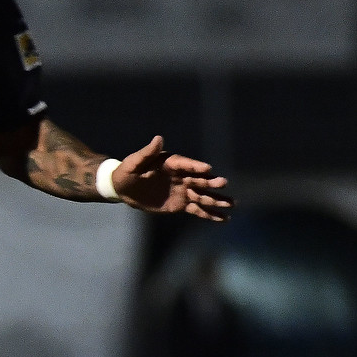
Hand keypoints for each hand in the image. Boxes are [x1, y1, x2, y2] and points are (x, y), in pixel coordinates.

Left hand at [111, 135, 230, 220]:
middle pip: (199, 179)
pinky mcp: (181, 204)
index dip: (196, 166)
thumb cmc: (128, 171)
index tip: (208, 168)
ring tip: (232, 204)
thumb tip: (158, 138)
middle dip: (211, 182)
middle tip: (223, 183)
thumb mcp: (134, 162)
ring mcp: (183, 191)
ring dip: (217, 199)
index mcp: (172, 164)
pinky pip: (198, 209)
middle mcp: (182, 176)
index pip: (187, 164)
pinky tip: (224, 218)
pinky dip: (210, 214)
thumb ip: (147, 153)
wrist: (123, 188)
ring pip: (202, 195)